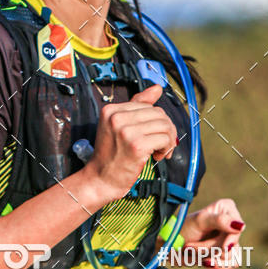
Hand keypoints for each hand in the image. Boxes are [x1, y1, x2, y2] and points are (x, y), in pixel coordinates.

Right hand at [83, 84, 177, 202]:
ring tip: (159, 151)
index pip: (148, 106)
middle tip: (160, 146)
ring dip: (168, 140)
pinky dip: (166, 148)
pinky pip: (165, 138)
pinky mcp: (136, 145)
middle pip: (158, 113)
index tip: (151, 136)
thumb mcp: (119, 126)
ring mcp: (126, 131)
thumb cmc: (111, 156)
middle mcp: (116, 117)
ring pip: (164, 125)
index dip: (155, 121)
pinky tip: (157, 156)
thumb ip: (137, 106)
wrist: (99, 180)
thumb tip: (157, 88)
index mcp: (111, 110)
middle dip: (165, 130)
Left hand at [178, 198, 244, 268]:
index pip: (237, 228)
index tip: (224, 247)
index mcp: (227, 208)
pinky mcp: (227, 252)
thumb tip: (241, 226)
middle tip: (188, 246)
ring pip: (231, 256)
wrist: (171, 243)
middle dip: (209, 248)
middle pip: (232, 244)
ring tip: (191, 252)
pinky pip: (231, 263)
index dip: (231, 239)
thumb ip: (219, 220)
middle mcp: (231, 222)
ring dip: (209, 256)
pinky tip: (204, 262)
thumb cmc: (183, 227)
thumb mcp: (199, 221)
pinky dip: (217, 265)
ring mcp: (230, 238)